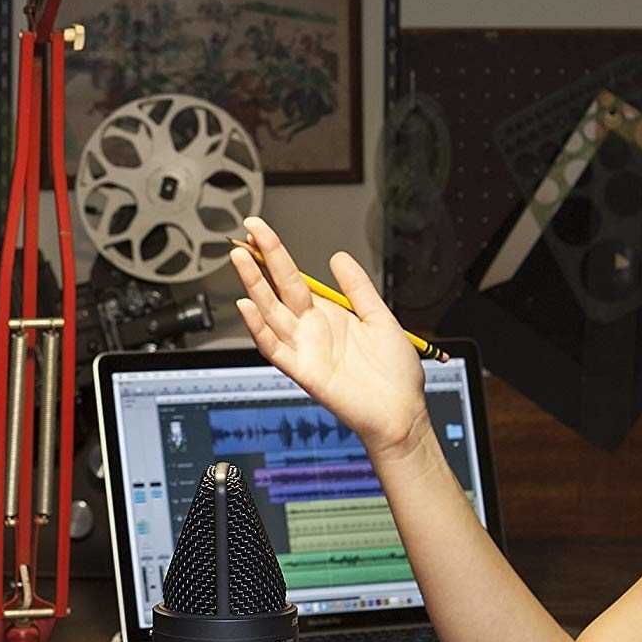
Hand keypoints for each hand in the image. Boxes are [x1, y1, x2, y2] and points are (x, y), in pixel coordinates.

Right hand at [229, 216, 428, 458]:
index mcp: (327, 315)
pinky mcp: (304, 371)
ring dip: (254, 287)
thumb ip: (357, 288)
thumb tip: (338, 257)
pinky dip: (259, 329)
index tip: (259, 231)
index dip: (276, 254)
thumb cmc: (394, 372)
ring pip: (270, 313)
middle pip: (277, 290)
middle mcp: (310, 330)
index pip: (293, 279)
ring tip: (240, 260)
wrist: (401, 411)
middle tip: (246, 232)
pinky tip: (248, 308)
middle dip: (260, 261)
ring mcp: (304, 349)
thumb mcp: (379, 317)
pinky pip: (275, 348)